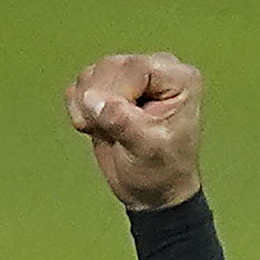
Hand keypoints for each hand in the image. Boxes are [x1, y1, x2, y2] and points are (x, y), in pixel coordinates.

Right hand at [69, 51, 204, 208]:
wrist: (153, 192)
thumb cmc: (162, 171)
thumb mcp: (147, 150)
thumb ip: (122, 121)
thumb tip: (91, 99)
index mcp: (179, 79)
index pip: (135, 68)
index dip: (117, 93)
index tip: (119, 125)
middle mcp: (156, 70)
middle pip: (110, 66)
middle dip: (100, 101)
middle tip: (112, 132)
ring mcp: (131, 75)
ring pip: (91, 74)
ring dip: (87, 107)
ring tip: (108, 132)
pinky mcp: (109, 85)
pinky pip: (80, 84)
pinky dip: (79, 108)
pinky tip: (98, 127)